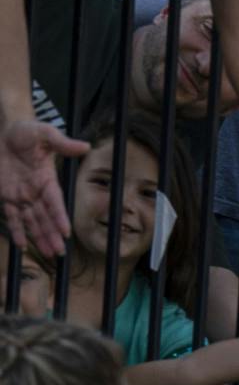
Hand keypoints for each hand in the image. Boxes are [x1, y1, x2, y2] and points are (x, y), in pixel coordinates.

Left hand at [0, 118, 87, 256]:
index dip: (59, 217)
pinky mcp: (6, 196)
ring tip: (50, 254)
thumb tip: (85, 146)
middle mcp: (36, 191)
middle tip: (60, 252)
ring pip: (31, 221)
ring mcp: (21, 195)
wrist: (4, 130)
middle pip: (45, 217)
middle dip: (52, 234)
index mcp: (47, 179)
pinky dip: (17, 231)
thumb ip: (62, 143)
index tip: (66, 232)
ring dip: (40, 237)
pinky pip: (12, 217)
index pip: (54, 202)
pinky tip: (23, 246)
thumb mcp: (44, 133)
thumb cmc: (26, 131)